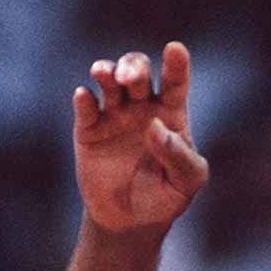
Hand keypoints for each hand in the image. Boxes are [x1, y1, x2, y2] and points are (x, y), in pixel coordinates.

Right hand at [74, 41, 208, 233]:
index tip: (176, 50)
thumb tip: (156, 127)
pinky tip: (85, 98)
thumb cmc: (165, 197)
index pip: (175, 83)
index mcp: (171, 115)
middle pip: (138, 70)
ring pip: (109, 79)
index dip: (176, 65)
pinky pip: (85, 107)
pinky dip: (84, 99)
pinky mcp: (89, 128)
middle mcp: (142, 107)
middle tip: (132, 80)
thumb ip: (179, 156)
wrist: (131, 220)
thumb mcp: (185, 182)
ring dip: (107, 71)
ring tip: (104, 75)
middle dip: (134, 67)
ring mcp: (113, 114)